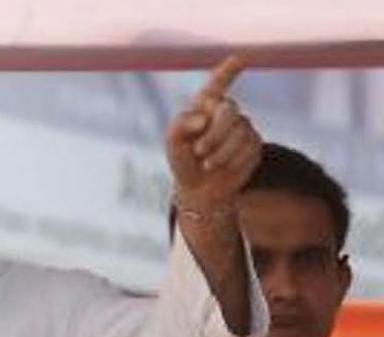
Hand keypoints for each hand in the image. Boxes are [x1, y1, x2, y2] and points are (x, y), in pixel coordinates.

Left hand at [166, 56, 261, 208]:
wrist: (200, 188)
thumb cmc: (183, 160)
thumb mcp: (173, 143)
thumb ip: (181, 125)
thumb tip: (203, 118)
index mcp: (204, 105)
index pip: (217, 84)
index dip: (228, 71)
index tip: (240, 57)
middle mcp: (225, 112)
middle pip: (228, 111)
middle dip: (214, 134)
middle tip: (199, 151)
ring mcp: (242, 126)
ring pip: (240, 133)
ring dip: (221, 152)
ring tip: (207, 163)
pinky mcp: (254, 144)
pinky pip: (249, 148)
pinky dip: (232, 161)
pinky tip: (222, 167)